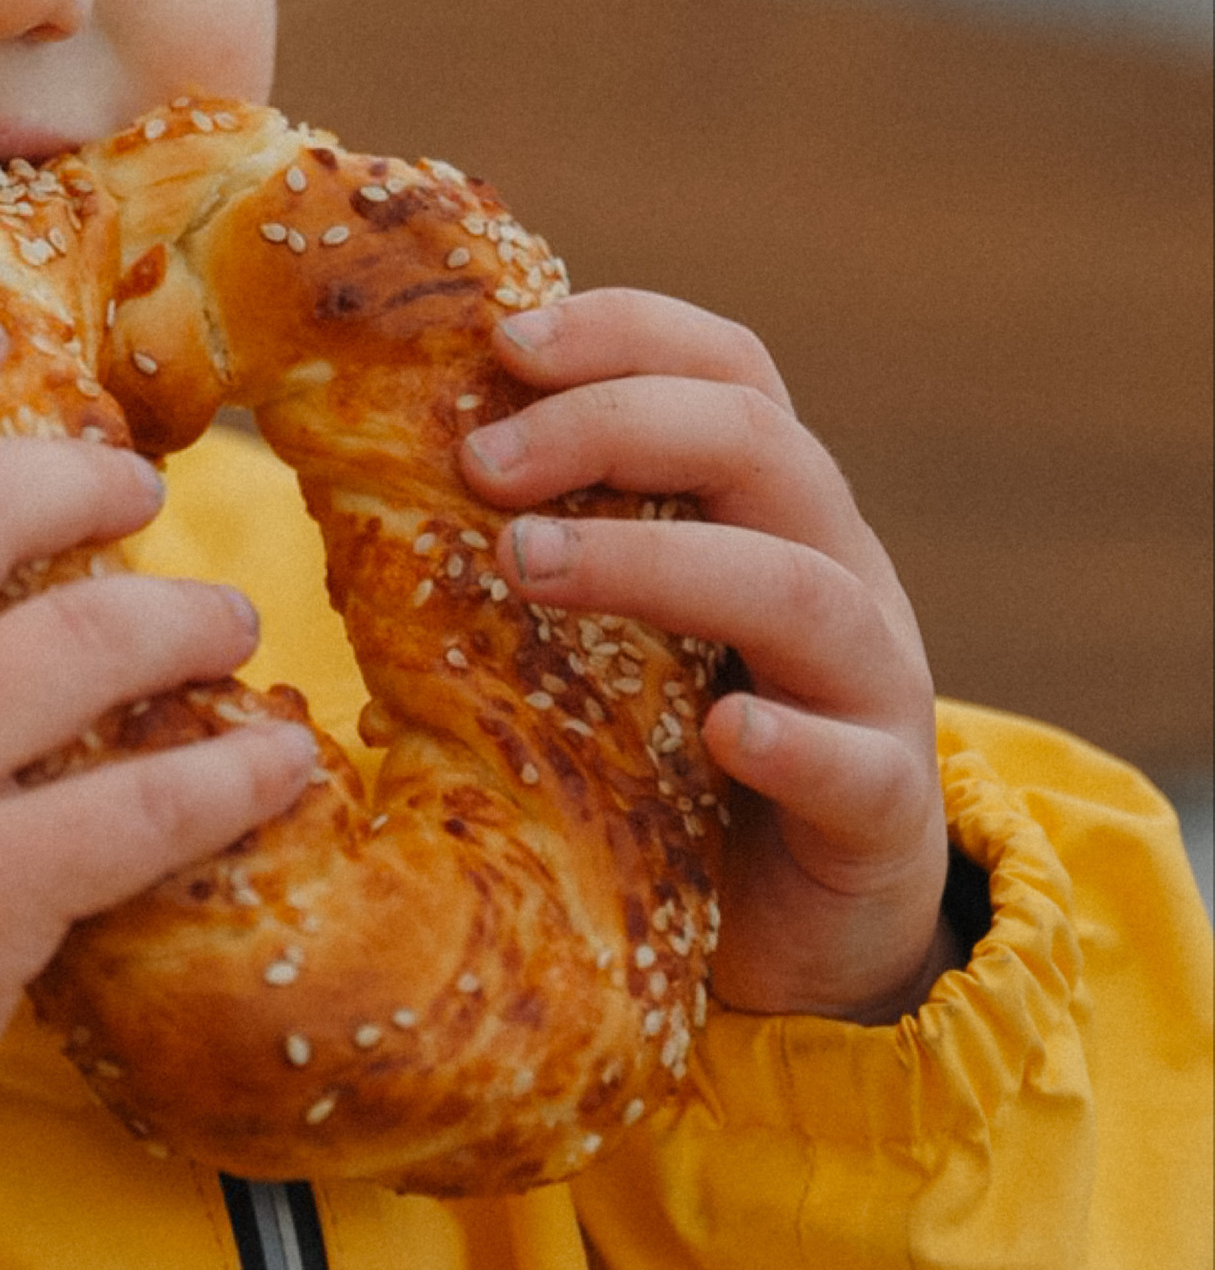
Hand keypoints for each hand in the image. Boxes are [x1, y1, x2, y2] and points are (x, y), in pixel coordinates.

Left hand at [460, 290, 952, 1021]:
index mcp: (771, 512)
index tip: (506, 340)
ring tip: (530, 561)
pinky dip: (790, 741)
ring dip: (660, 562)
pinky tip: (724, 735)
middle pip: (758, 444)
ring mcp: (874, 689)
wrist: (807, 935)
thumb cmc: (679, 764)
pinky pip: (855, 765)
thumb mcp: (619, 640)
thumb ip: (552, 553)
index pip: (727, 372)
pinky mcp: (882, 812)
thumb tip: (388, 475)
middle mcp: (837, 572)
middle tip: (480, 462)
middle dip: (613, 426)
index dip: (627, 334)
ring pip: (802, 588)